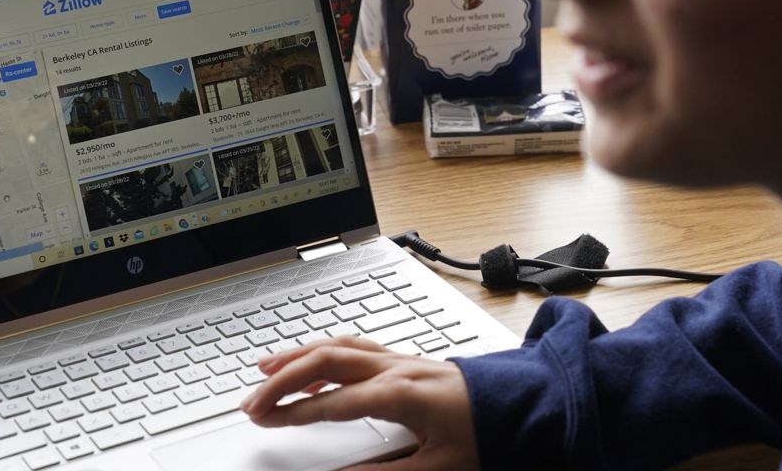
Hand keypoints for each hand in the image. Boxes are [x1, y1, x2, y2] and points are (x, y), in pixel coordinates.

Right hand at [239, 336, 479, 470]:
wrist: (530, 406)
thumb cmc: (490, 437)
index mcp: (399, 394)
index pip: (330, 402)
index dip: (293, 414)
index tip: (264, 422)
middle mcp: (396, 368)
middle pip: (325, 362)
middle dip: (282, 381)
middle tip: (251, 402)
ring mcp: (402, 358)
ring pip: (338, 347)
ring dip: (298, 357)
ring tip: (266, 370)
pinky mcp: (409, 358)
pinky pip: (357, 345)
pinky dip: (327, 349)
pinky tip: (316, 358)